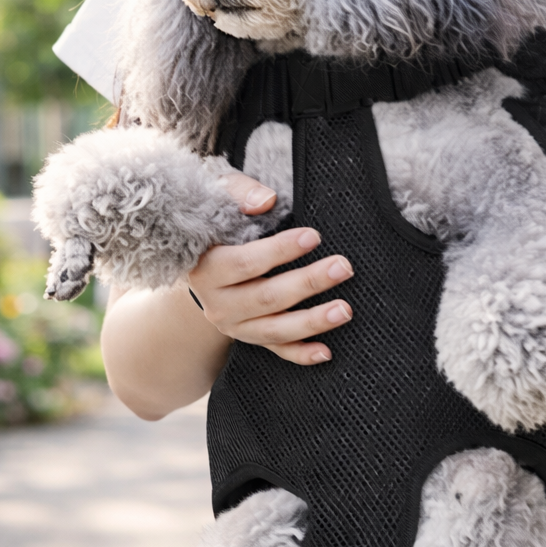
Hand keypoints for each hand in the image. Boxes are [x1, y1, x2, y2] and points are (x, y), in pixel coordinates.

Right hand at [187, 173, 353, 364]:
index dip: (280, 251)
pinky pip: (277, 350)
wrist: (200, 261)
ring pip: (275, 329)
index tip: (313, 236)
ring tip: (345, 310)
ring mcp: (235, 325)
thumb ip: (239, 192)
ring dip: (312, 321)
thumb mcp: (217, 197)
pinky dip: (301, 354)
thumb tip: (266, 201)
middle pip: (266, 298)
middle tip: (343, 267)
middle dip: (308, 283)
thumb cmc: (217, 223)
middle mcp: (217, 304)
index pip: (244, 263)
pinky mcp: (251, 337)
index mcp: (206, 269)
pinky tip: (326, 351)